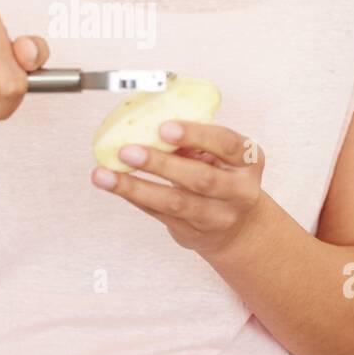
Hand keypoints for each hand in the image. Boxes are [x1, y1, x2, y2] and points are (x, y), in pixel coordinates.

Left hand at [91, 120, 264, 257]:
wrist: (240, 228)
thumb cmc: (225, 178)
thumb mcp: (222, 156)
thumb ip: (194, 142)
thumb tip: (147, 122)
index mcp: (248, 160)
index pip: (227, 144)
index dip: (196, 134)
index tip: (165, 127)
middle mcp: (238, 191)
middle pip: (200, 178)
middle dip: (161, 164)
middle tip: (128, 150)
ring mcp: (217, 216)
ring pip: (174, 202)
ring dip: (136, 187)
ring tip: (105, 174)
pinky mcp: (193, 232)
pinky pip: (159, 213)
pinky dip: (133, 196)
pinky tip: (113, 184)